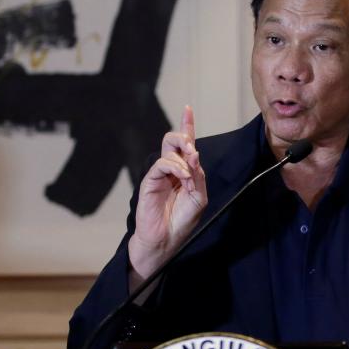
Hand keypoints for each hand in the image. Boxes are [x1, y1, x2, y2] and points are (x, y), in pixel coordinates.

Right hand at [128, 105, 207, 282]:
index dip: (187, 125)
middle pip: (174, 140)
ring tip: (189, 177)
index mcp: (184, 171)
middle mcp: (171, 169)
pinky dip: (176, 168)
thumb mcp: (198, 197)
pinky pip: (162, 163)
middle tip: (193, 152)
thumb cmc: (181, 220)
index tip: (188, 109)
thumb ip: (198, 175)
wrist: (166, 239)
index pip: (185, 144)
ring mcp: (159, 174)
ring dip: (184, 160)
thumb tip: (193, 155)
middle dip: (185, 137)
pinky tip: (183, 179)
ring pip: (169, 149)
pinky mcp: (149, 180)